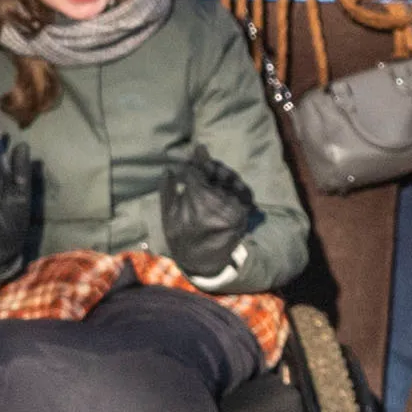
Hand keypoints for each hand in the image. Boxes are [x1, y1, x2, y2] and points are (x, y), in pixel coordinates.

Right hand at [158, 140, 259, 280]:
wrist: (202, 263)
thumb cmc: (180, 238)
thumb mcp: (167, 216)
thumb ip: (167, 191)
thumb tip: (169, 169)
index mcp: (199, 204)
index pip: (197, 173)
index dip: (196, 160)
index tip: (197, 148)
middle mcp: (220, 205)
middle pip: (216, 174)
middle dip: (209, 163)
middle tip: (203, 153)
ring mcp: (235, 210)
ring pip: (231, 181)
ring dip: (223, 171)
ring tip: (214, 167)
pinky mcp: (244, 216)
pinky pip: (244, 194)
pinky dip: (237, 185)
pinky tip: (228, 181)